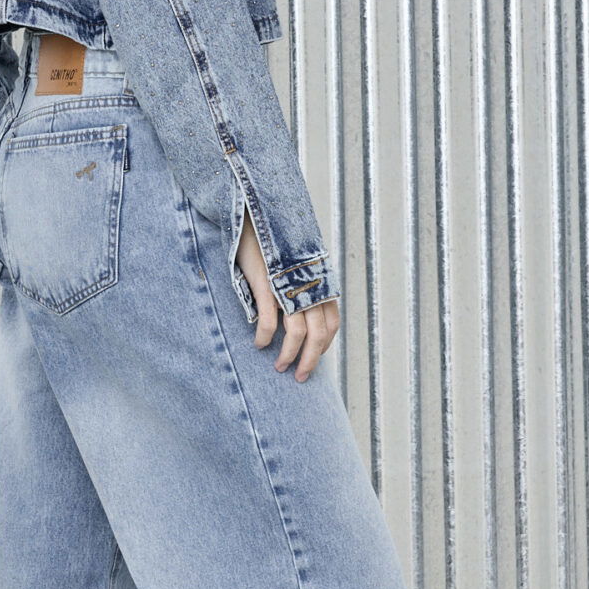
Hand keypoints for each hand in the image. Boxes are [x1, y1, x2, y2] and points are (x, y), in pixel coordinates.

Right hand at [237, 209, 339, 378]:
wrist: (256, 211)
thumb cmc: (274, 241)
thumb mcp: (296, 264)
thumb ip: (303, 286)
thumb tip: (301, 311)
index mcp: (320, 282)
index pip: (332, 324)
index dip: (324, 346)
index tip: (312, 359)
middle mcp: (310, 286)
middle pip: (319, 335)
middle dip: (310, 361)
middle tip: (299, 377)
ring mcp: (289, 286)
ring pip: (298, 333)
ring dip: (289, 355)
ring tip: (280, 367)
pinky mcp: (268, 284)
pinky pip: (271, 321)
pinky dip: (266, 337)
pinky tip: (259, 345)